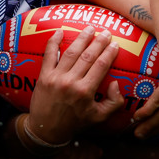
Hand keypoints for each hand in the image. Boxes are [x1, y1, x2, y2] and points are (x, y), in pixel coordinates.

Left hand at [27, 27, 123, 144]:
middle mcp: (71, 82)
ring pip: (71, 53)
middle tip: (106, 32)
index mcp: (86, 91)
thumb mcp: (100, 116)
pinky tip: (59, 31)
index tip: (115, 44)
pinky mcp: (43, 76)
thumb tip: (115, 83)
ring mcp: (56, 78)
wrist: (46, 130)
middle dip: (98, 42)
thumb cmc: (76, 122)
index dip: (109, 53)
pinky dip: (53, 42)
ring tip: (90, 29)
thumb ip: (114, 101)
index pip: (101, 66)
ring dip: (81, 38)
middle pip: (88, 56)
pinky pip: (48, 55)